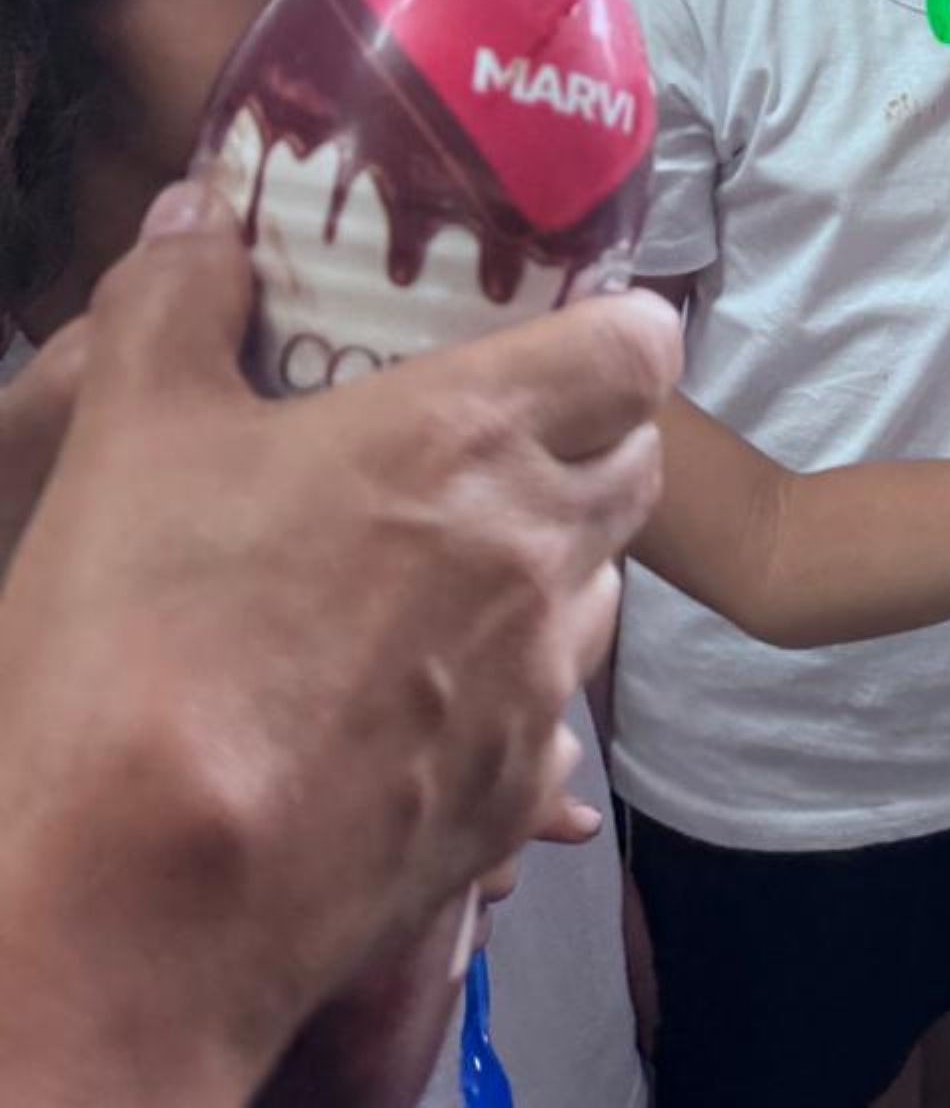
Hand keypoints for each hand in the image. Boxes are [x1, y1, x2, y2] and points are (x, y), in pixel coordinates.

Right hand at [0, 182, 679, 1101]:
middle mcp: (541, 552)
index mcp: (476, 437)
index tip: (561, 331)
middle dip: (584, 442)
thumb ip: (175, 305)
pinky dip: (509, 693)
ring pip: (599, 591)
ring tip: (440, 572)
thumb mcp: (128, 437)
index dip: (615, 329)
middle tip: (483, 445)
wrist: (135, 903)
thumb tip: (197, 223)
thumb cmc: (142, 645)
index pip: (644, 346)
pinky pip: (551, 717)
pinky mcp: (510, 798)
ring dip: (550, 566)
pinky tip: (415, 698)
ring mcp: (539, 686)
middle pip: (634, 465)